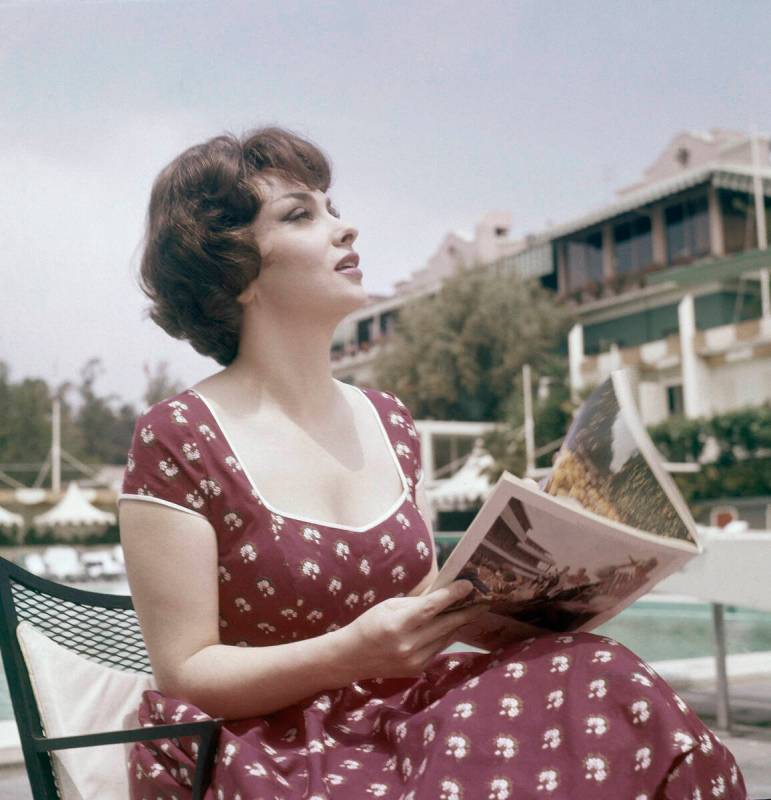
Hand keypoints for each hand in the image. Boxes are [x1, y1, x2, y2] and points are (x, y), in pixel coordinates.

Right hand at [336, 580, 488, 680]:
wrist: (352, 657)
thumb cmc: (369, 625)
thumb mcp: (389, 606)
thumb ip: (416, 602)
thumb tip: (442, 593)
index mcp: (398, 624)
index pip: (431, 608)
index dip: (452, 595)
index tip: (468, 585)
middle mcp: (409, 645)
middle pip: (445, 624)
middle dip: (466, 611)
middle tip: (483, 599)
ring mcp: (415, 660)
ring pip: (446, 637)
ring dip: (458, 623)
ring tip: (472, 609)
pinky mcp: (418, 669)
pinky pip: (439, 648)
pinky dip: (445, 636)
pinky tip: (451, 626)